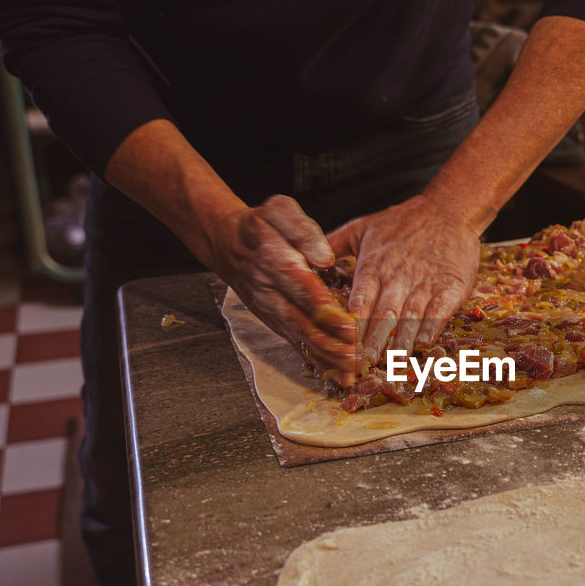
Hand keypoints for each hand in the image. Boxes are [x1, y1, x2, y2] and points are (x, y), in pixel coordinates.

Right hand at [207, 195, 357, 382]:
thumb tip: (324, 257)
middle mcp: (272, 292)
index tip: (350, 325)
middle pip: (304, 323)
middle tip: (358, 358)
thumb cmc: (260, 226)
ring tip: (352, 372)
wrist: (226, 243)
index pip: (304, 290)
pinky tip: (336, 374)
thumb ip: (302, 231)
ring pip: (301, 339)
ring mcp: (272, 311)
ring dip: (327, 358)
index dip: (327, 310)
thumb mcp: (279, 211)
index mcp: (275, 262)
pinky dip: (316, 360)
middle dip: (332, 344)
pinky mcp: (275, 322)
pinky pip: (296, 344)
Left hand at [326, 193, 480, 364]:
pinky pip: (440, 310)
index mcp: (374, 266)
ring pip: (410, 316)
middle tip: (363, 367)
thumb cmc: (403, 221)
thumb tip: (304, 259)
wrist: (447, 209)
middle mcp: (397, 277)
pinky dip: (432, 327)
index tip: (342, 349)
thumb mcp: (363, 227)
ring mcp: (425, 282)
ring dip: (401, 341)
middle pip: (382, 315)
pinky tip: (424, 343)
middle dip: (372, 343)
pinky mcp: (451, 285)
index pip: (359, 302)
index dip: (350, 328)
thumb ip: (333, 244)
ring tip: (392, 363)